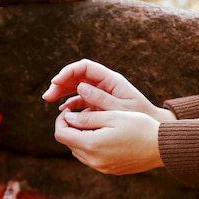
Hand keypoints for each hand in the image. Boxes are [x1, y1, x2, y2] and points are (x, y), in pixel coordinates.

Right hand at [42, 59, 174, 121]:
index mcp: (110, 80)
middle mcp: (104, 84)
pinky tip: (63, 111)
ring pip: (76, 88)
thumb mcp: (121, 109)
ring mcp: (100, 94)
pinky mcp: (98, 105)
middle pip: (77, 76)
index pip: (84, 67)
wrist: (150, 130)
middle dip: (60, 83)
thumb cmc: (139, 118)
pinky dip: (71, 104)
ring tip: (50, 101)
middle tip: (48, 96)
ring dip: (62, 93)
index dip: (67, 72)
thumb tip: (80, 87)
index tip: (55, 83)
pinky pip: (81, 100)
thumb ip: (101, 99)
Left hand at [54, 109, 163, 174]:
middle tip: (85, 114)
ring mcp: (101, 167)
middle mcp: (93, 160)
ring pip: (79, 151)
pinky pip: (91, 158)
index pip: (61, 133)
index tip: (71, 110)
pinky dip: (92, 146)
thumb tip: (67, 117)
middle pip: (69, 143)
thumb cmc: (139, 127)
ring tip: (97, 124)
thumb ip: (87, 117)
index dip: (62, 120)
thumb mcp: (112, 116)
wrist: (162, 147)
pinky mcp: (109, 170)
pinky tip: (106, 136)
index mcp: (91, 145)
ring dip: (81, 137)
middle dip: (72, 128)